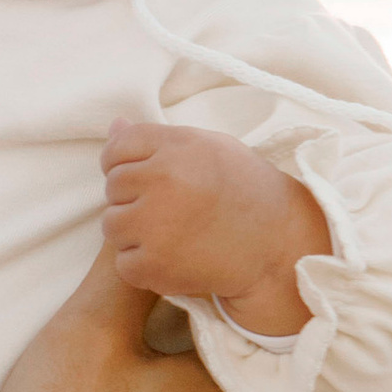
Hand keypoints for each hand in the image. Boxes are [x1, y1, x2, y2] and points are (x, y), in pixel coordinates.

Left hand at [102, 121, 326, 336]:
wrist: (278, 245)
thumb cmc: (245, 190)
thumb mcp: (210, 148)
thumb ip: (159, 140)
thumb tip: (114, 126)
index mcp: (176, 146)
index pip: (117, 148)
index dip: (126, 164)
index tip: (148, 180)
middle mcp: (163, 180)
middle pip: (113, 187)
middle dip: (134, 199)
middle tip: (171, 211)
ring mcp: (156, 224)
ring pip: (112, 225)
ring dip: (135, 233)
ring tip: (173, 234)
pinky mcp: (155, 264)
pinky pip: (124, 263)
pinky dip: (144, 266)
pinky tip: (175, 258)